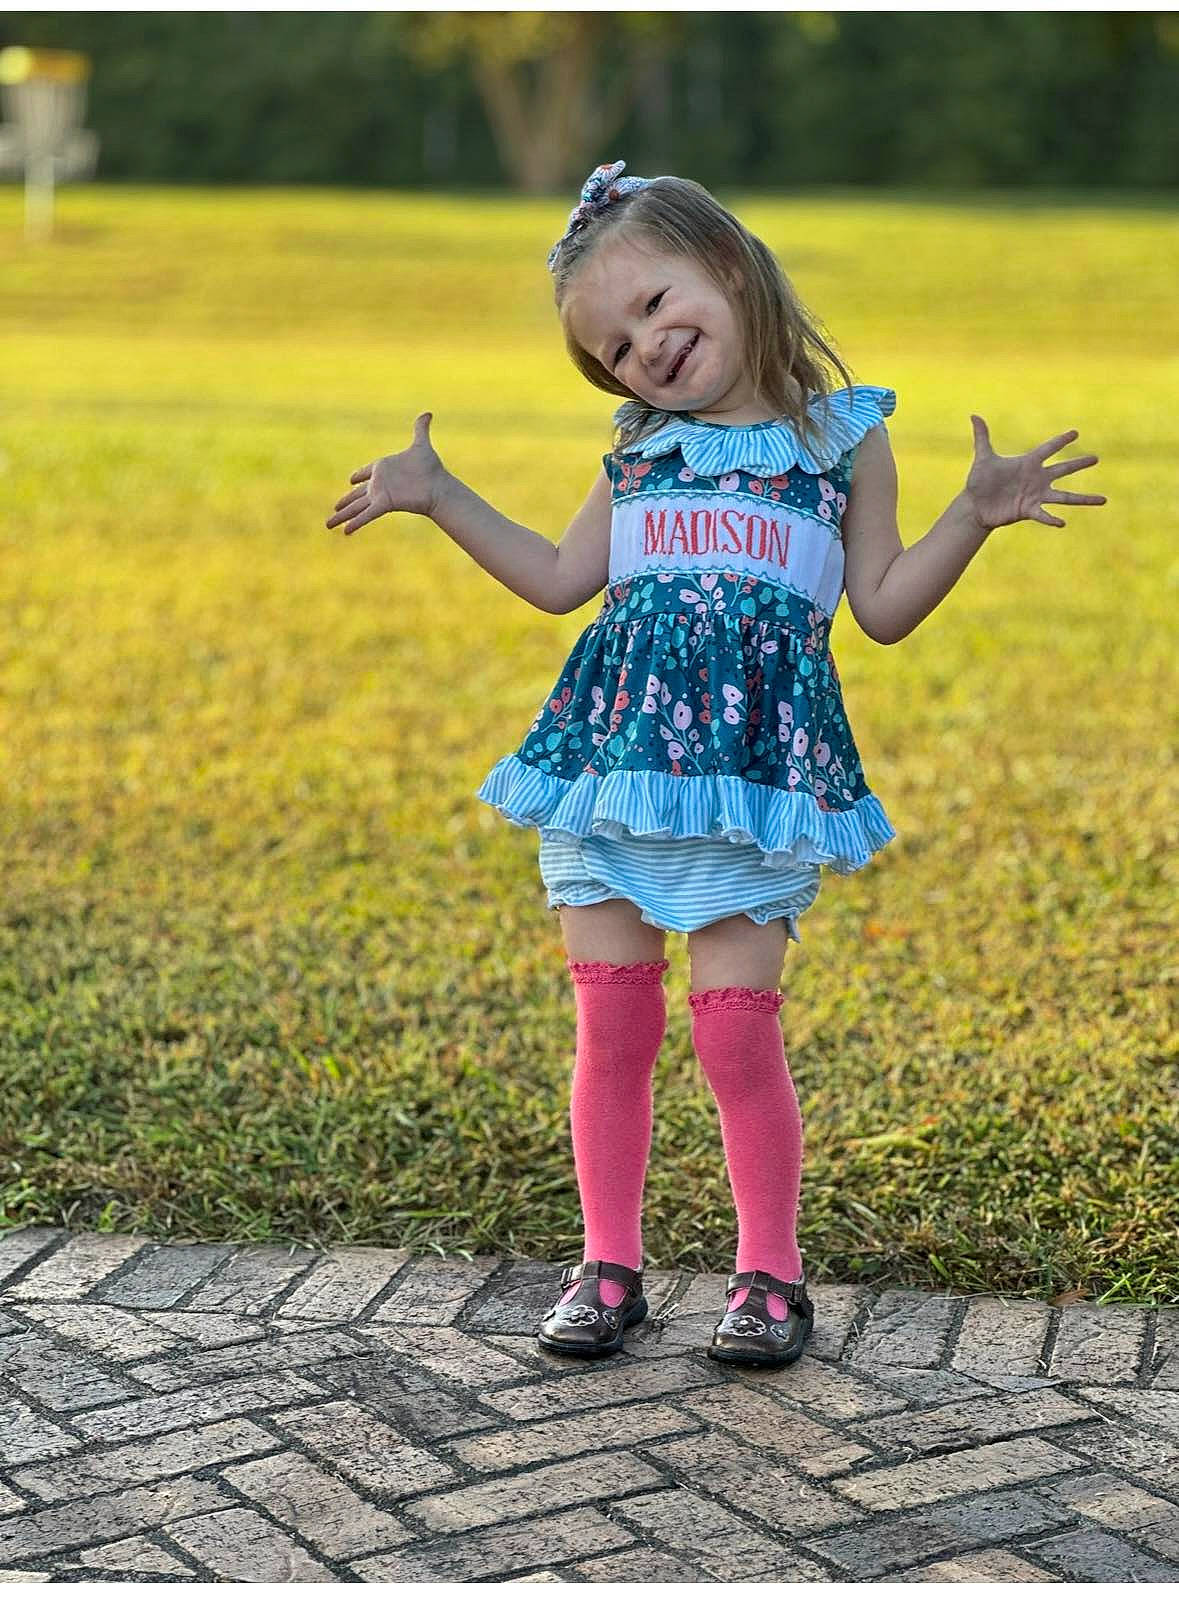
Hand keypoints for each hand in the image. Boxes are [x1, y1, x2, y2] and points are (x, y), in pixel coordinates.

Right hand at [325, 412, 445, 535]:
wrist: (439, 486)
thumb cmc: (431, 468)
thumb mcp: (421, 445)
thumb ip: (420, 429)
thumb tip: (428, 412)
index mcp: (383, 469)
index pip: (366, 472)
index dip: (359, 475)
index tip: (351, 479)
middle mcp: (379, 484)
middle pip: (356, 495)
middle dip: (344, 502)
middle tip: (334, 508)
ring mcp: (380, 495)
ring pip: (356, 507)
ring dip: (342, 515)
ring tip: (328, 525)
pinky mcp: (384, 505)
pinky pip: (366, 514)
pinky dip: (356, 522)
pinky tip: (345, 531)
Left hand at [963, 416, 1105, 532]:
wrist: (976, 505)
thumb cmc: (980, 481)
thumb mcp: (983, 458)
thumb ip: (982, 437)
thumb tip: (974, 415)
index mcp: (1028, 463)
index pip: (1048, 449)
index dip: (1061, 441)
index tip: (1076, 433)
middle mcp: (1036, 478)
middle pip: (1063, 470)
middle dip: (1079, 464)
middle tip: (1096, 458)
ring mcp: (1035, 495)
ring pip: (1064, 496)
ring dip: (1083, 499)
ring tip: (1104, 499)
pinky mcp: (1029, 510)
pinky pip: (1044, 514)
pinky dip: (1051, 519)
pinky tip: (1062, 523)